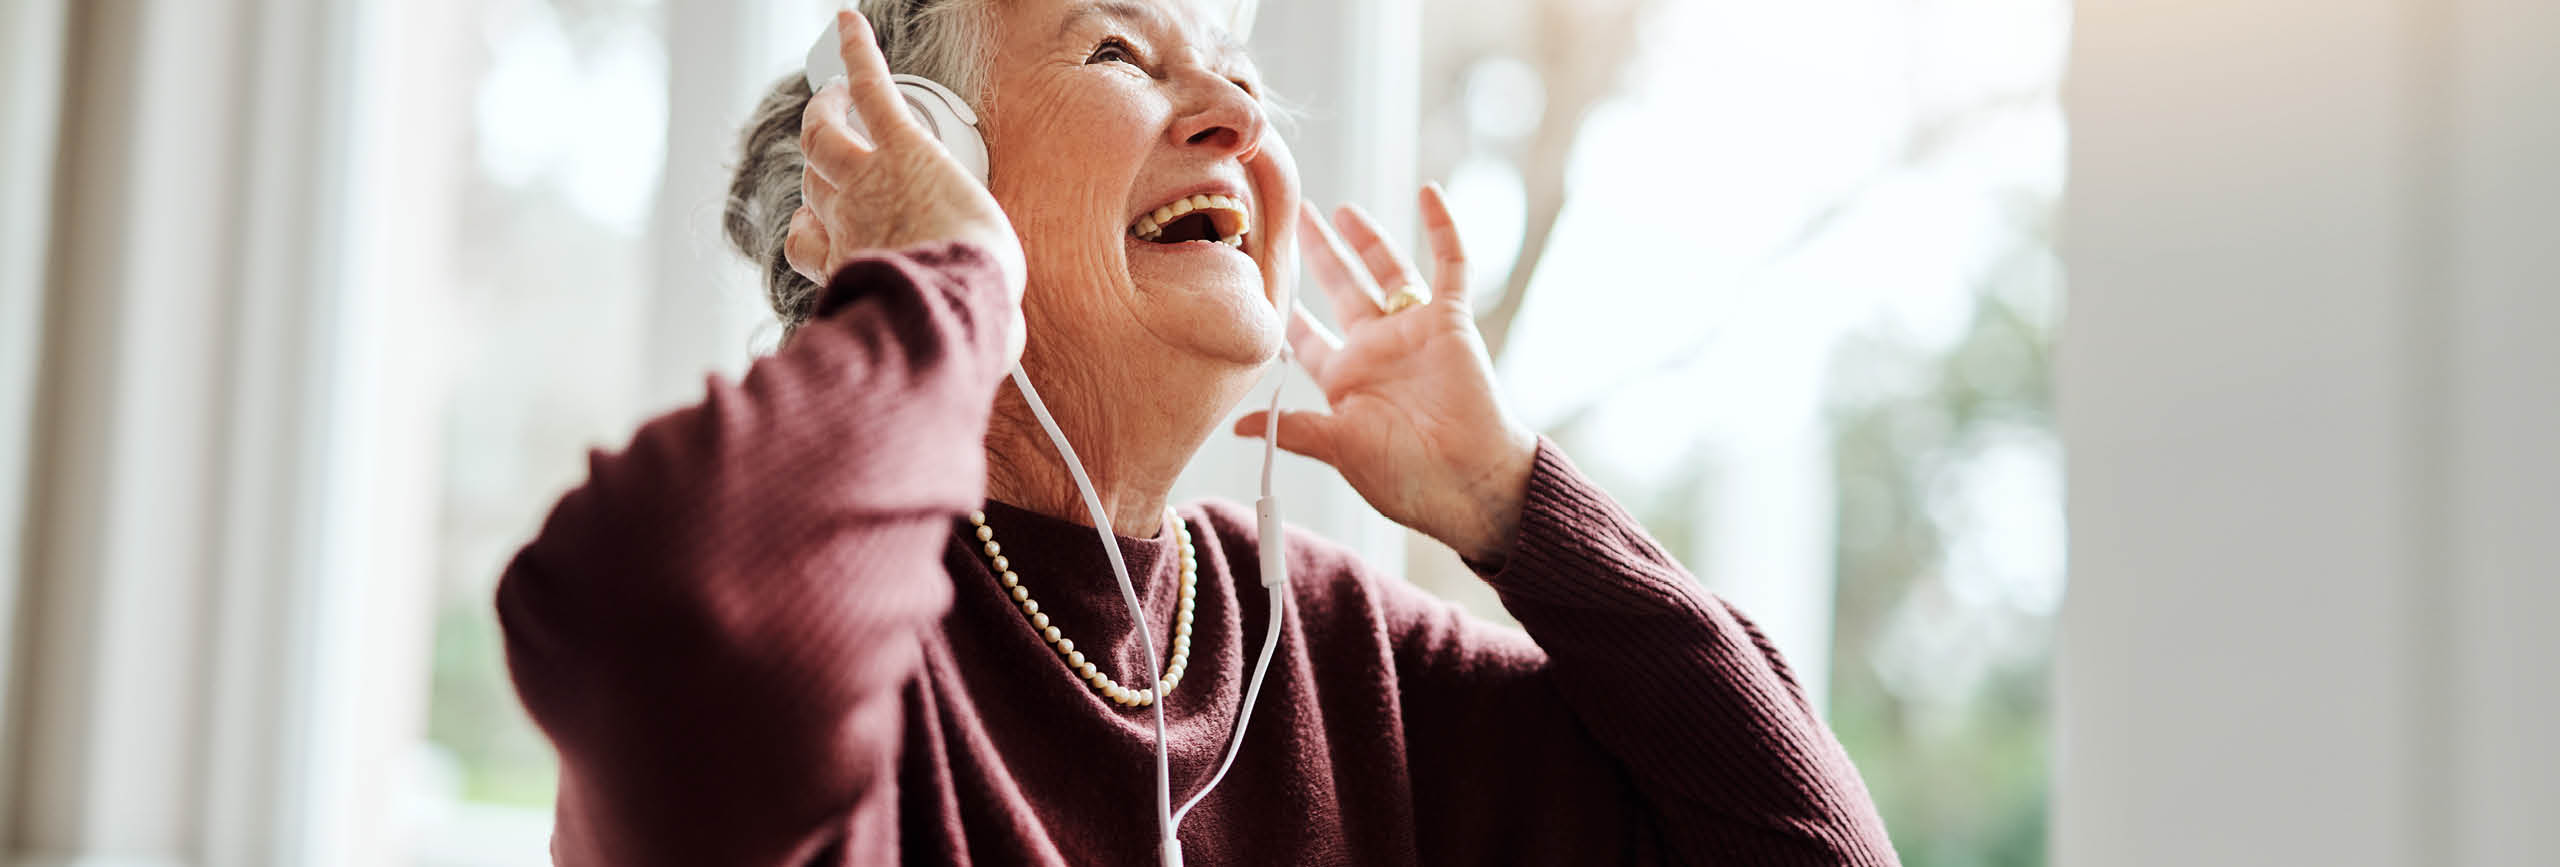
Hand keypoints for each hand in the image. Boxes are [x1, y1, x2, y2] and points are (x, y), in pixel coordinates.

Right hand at [785, 9, 1026, 362]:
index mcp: (848, 264)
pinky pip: (870, 87)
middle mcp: (845, 219)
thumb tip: (1004, 346)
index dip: (811, 230)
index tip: (819, 226)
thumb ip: (968, 329)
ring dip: (825, 108)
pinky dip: (857, 52)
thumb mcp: (950, 334)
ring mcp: (866, 177)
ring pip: (823, 133)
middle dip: (817, 163)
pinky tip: (850, 24)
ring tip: (832, 90)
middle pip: (813, 180)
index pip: (806, 241)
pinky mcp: (900, 145)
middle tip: (828, 140)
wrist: (954, 298)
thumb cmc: (955, 322)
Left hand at [1235, 185, 1539, 564]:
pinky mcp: (1452, 320)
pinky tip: (1430, 192)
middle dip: (1318, 256)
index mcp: (1347, 379)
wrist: (1468, 482)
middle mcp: (1379, 348)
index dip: (1286, 314)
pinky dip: (1443, 228)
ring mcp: (1416, 331)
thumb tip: (1238, 426)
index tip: (1258, 282)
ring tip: (1340, 209)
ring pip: (1387, 270)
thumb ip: (1293, 429)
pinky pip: (1450, 265)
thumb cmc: (1407, 477)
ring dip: (1366, 239)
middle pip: (1342, 289)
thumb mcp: (1340, 449)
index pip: (1309, 338)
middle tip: (1293, 218)